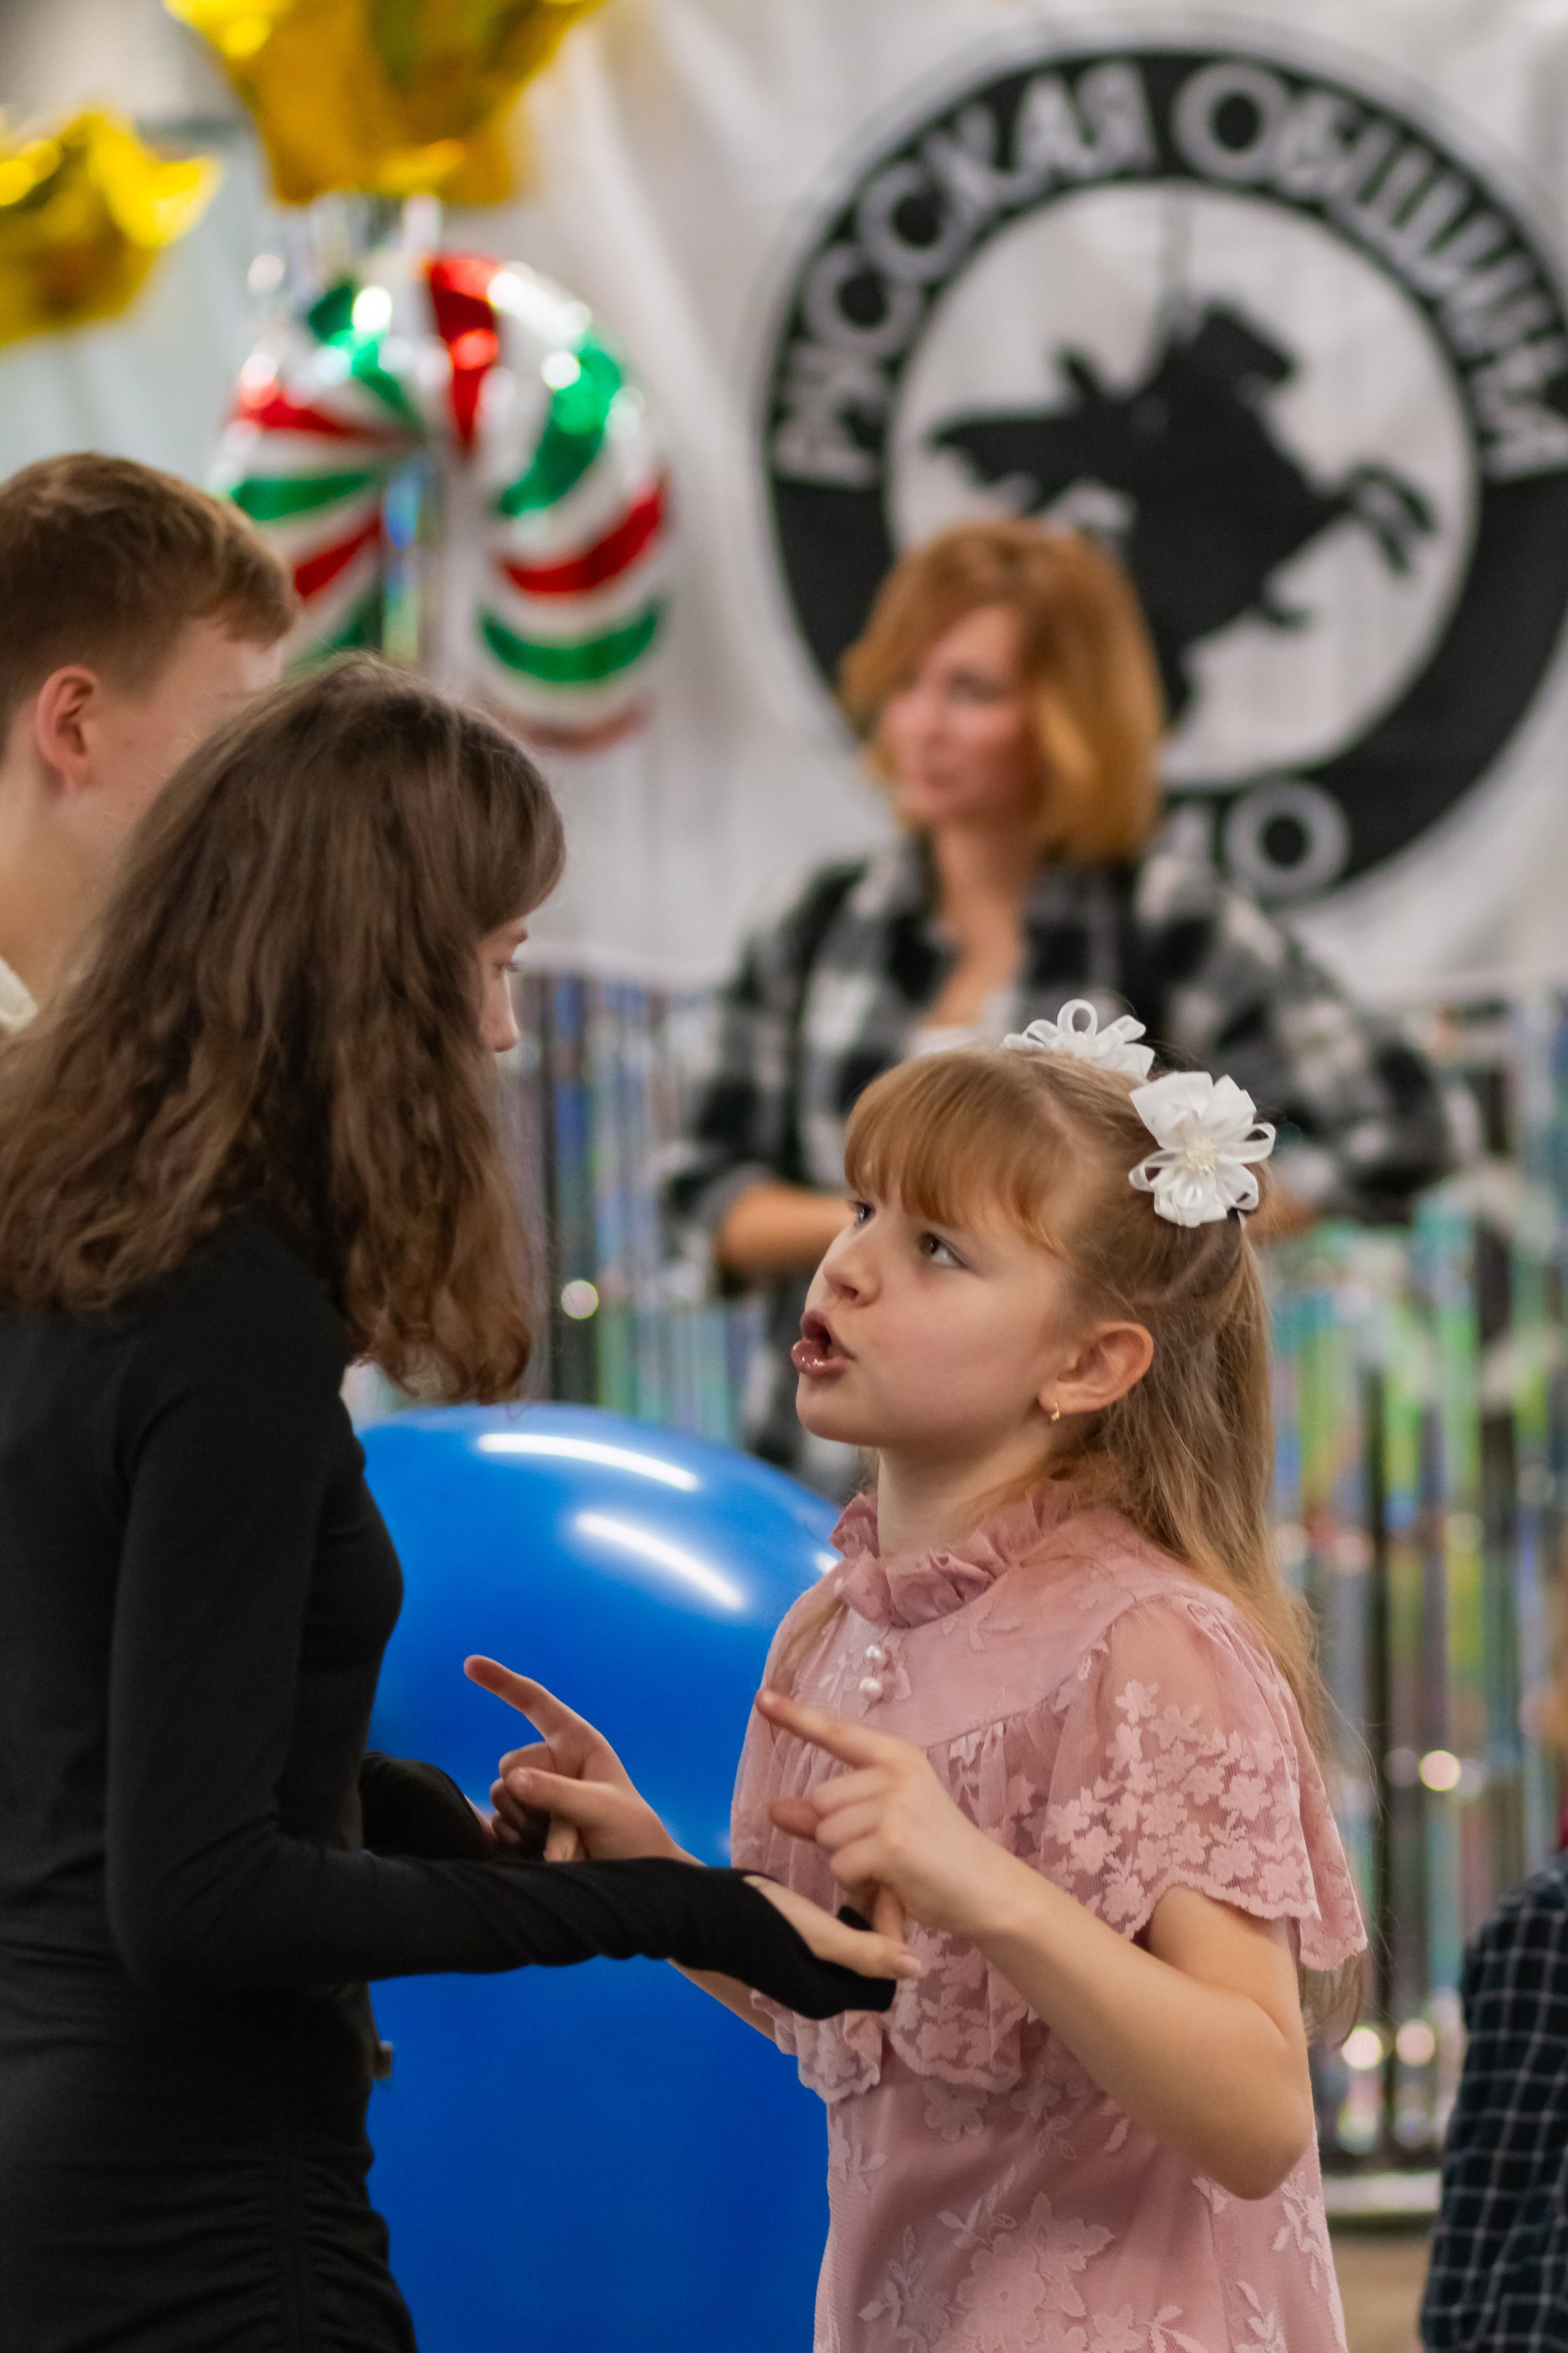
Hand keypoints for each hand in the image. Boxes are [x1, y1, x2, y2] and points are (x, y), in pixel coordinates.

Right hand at [464, 1658, 682, 1864]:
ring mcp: (536, 1795)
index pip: (535, 1703)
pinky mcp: (525, 1826)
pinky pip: (497, 1824)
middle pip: (510, 1765)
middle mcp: (551, 1764)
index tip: (470, 1664)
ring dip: (524, 1822)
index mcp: (575, 1743)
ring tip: (561, 1840)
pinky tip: (537, 1851)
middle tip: (566, 1823)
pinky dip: (511, 1839)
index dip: (503, 1683)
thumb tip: (514, 1780)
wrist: (632, 1880)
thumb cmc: (630, 1834)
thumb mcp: (602, 1808)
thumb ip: (558, 1793)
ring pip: (501, 1796)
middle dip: (528, 1795)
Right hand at [743, 1877, 921, 1984]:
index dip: (892, 1926)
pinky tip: (839, 1883)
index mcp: (829, 1996)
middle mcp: (821, 1989)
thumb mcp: (816, 1935)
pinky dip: (845, 1910)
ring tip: (859, 1875)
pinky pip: (837, 1933)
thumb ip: (866, 1953)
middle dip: (880, 1917)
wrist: (698, 1907)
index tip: (884, 1883)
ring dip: (863, 1911)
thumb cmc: (759, 1919)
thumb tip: (918, 1969)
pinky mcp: (795, 1947)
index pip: (886, 1969)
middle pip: (873, 1956)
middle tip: (873, 1875)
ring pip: (856, 1941)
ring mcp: (806, 1969)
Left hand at [755, 1687, 1007, 1936]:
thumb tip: (775, 1808)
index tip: (762, 1699)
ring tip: (887, 1869)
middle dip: (836, 1835)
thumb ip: (828, 1814)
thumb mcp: (883, 1822)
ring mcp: (895, 1805)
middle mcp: (896, 1772)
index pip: (837, 1731)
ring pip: (826, 1834)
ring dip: (846, 1862)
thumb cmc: (933, 1855)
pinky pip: (840, 1865)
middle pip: (820, 1800)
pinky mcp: (892, 1842)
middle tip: (880, 1851)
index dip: (795, 1716)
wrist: (986, 1889)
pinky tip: (890, 1883)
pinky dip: (856, 1884)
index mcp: (896, 1757)